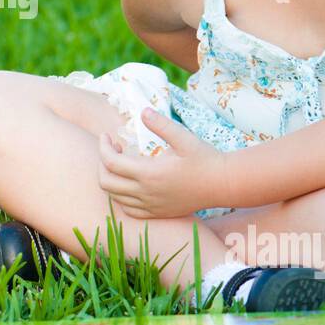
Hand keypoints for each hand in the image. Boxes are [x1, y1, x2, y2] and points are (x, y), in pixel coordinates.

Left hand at [97, 107, 227, 219]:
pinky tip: (130, 183)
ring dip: (110, 179)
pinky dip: (121, 197)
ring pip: (115, 198)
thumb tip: (143, 111)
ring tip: (121, 163)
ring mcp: (151, 206)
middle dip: (102, 163)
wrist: (223, 184)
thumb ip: (161, 125)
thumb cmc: (204, 158)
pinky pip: (129, 210)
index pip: (110, 162)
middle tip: (112, 148)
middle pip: (106, 183)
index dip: (103, 147)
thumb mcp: (184, 137)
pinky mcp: (158, 213)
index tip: (107, 135)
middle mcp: (146, 193)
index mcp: (149, 173)